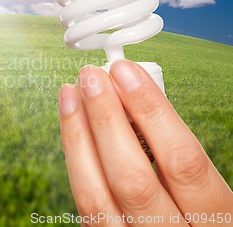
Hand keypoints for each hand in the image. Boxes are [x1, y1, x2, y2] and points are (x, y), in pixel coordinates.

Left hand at [59, 60, 231, 225]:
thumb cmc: (196, 212)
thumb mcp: (205, 188)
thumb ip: (173, 151)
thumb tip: (131, 96)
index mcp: (215, 218)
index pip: (182, 160)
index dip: (151, 111)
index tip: (126, 72)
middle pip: (132, 178)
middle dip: (106, 119)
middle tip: (91, 77)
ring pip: (95, 195)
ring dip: (78, 135)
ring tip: (71, 93)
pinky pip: (84, 203)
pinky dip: (75, 159)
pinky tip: (72, 128)